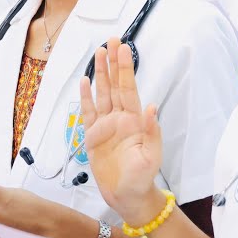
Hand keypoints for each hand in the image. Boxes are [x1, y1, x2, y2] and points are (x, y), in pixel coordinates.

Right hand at [78, 37, 163, 222]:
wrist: (127, 196)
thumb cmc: (142, 178)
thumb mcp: (151, 157)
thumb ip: (152, 132)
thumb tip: (153, 108)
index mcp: (134, 121)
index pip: (129, 89)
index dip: (125, 68)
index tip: (124, 49)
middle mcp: (120, 119)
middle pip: (115, 85)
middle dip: (113, 63)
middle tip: (111, 40)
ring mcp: (105, 126)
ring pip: (102, 94)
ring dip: (100, 74)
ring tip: (98, 53)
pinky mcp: (93, 136)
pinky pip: (88, 112)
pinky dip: (86, 97)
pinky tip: (85, 81)